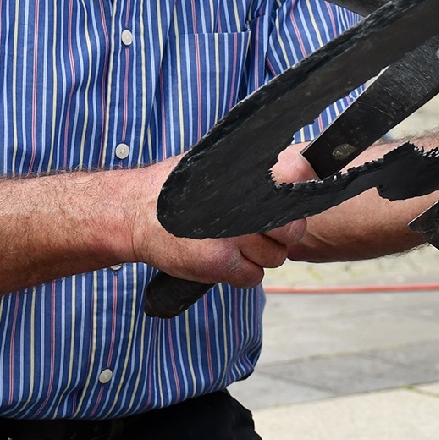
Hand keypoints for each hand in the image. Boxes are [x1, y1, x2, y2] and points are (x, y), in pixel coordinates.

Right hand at [125, 154, 309, 287]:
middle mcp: (242, 200)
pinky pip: (253, 276)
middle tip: (260, 230)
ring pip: (275, 257)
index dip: (303, 190)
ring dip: (260, 255)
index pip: (299, 174)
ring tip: (234, 243)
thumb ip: (255, 168)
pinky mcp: (218, 261)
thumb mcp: (217, 163)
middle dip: (281, 233)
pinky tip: (223, 258)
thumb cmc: (177, 188)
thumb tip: (302, 167)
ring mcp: (232, 232)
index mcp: (245, 172)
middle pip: (293, 227)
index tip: (295, 200)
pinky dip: (242, 272)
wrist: (135, 212)